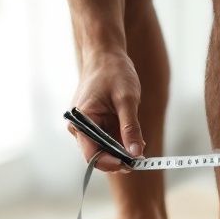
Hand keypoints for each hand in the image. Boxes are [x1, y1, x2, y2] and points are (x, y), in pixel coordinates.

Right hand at [68, 51, 144, 172]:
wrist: (105, 54)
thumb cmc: (114, 71)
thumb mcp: (126, 99)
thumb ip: (131, 128)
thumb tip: (136, 153)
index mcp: (81, 120)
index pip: (91, 154)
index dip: (110, 163)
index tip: (130, 165)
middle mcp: (79, 126)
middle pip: (97, 154)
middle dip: (118, 159)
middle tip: (140, 160)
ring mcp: (86, 126)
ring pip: (103, 148)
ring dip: (120, 151)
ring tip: (139, 148)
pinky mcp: (94, 123)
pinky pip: (106, 139)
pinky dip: (120, 142)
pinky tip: (134, 140)